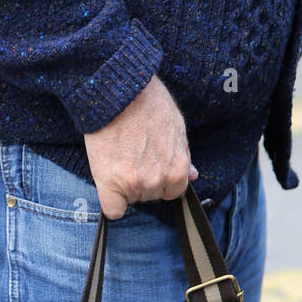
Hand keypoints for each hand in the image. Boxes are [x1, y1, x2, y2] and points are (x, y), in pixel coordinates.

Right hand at [84, 73, 196, 219]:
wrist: (120, 91)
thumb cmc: (149, 103)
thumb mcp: (177, 127)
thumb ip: (183, 155)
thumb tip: (192, 175)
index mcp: (178, 169)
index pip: (172, 192)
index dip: (161, 178)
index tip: (150, 163)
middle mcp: (159, 180)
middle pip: (150, 195)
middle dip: (143, 178)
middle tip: (133, 153)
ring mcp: (135, 183)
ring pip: (131, 198)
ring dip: (125, 184)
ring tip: (120, 154)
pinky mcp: (111, 183)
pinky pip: (113, 210)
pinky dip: (112, 201)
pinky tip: (110, 183)